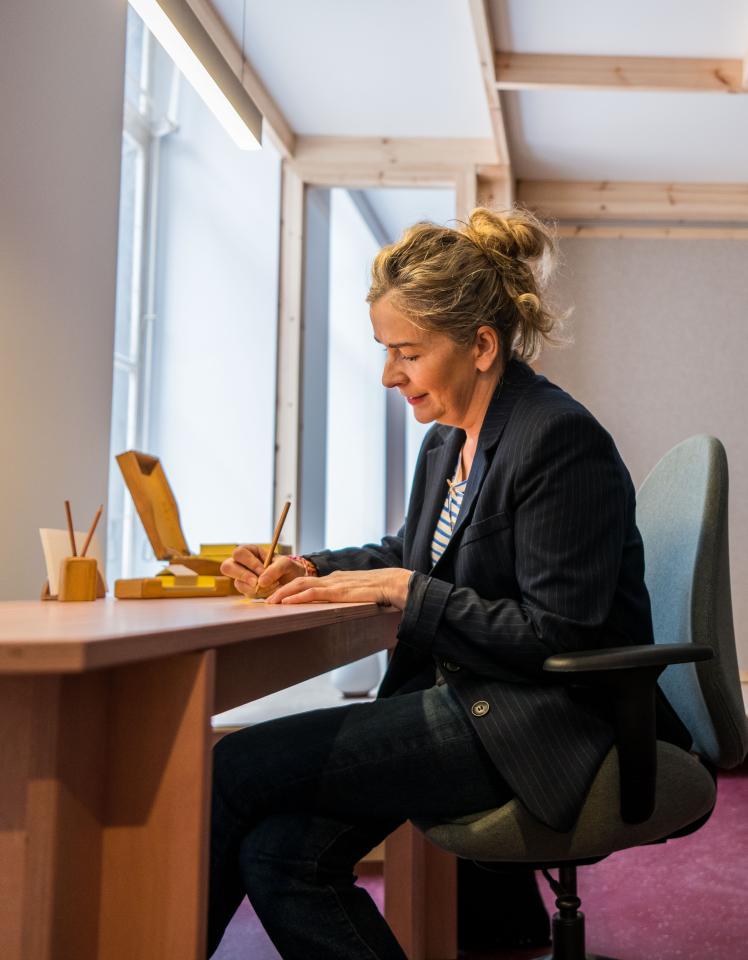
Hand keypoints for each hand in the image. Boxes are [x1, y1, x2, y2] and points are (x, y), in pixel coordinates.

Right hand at [220, 544, 305, 597]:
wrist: (293, 581)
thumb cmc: (288, 568)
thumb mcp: (286, 564)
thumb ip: (275, 569)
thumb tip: (260, 582)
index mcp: (250, 551)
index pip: (239, 554)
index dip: (249, 563)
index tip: (263, 571)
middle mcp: (242, 563)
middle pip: (227, 567)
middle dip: (243, 575)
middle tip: (256, 583)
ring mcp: (242, 577)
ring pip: (237, 583)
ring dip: (254, 587)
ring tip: (270, 586)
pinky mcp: (246, 589)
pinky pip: (246, 593)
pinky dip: (258, 594)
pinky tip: (269, 591)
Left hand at [267, 568, 413, 608]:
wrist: (395, 583)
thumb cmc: (383, 590)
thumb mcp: (362, 593)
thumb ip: (352, 597)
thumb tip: (347, 605)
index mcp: (338, 579)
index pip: (309, 581)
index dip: (292, 589)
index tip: (279, 597)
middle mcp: (332, 579)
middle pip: (300, 581)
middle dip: (281, 590)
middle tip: (267, 600)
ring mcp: (335, 584)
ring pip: (301, 585)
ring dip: (283, 594)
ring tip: (270, 602)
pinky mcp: (338, 591)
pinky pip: (313, 593)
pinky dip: (297, 597)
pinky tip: (286, 603)